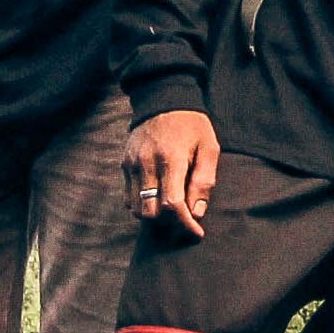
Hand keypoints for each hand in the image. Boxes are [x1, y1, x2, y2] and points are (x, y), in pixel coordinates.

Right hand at [129, 109, 218, 235]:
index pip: (172, 203)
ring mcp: (132, 164)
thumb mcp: (209, 148)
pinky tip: (156, 195)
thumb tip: (196, 212)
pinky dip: (142, 203)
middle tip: (183, 215)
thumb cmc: (192, 126)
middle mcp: (146, 163)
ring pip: (136, 208)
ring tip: (169, 205)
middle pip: (150, 211)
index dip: (185, 223)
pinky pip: (128, 196)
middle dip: (168, 221)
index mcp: (171, 159)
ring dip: (153, 214)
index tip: (196, 233)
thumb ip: (204, 180)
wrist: (164, 99)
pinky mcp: (124, 164)